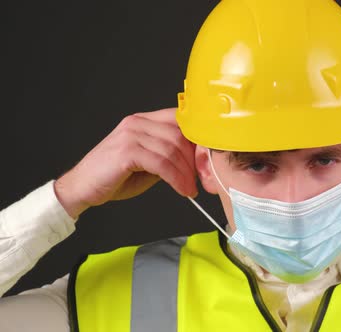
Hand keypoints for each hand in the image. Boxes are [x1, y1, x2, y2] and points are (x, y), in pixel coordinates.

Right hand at [54, 108, 197, 218]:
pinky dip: (176, 178)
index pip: (180, 119)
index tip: (206, 160)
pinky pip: (162, 163)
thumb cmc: (114, 177)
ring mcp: (131, 134)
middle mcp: (137, 122)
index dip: (197, 140)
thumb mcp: (148, 163)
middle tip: (201, 178)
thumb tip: (195, 161)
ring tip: (190, 188)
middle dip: (195, 159)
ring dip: (187, 173)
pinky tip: (181, 189)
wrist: (82, 188)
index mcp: (143, 120)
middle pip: (180, 135)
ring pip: (173, 150)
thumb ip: (168, 156)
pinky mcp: (127, 151)